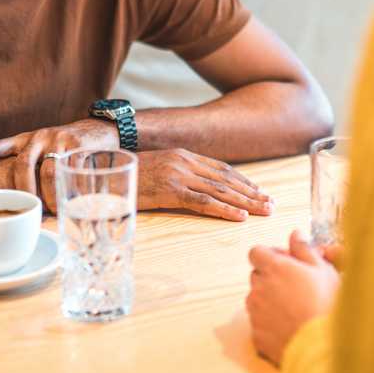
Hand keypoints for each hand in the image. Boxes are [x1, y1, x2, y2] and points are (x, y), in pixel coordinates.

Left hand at [0, 119, 117, 210]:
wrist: (98, 131)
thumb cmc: (63, 150)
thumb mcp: (42, 152)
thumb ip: (27, 170)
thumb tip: (10, 205)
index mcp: (23, 140)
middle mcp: (37, 137)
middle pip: (22, 164)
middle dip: (23, 192)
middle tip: (26, 211)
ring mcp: (58, 138)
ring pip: (48, 172)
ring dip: (49, 196)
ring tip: (52, 212)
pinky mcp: (77, 143)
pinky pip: (70, 171)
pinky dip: (69, 190)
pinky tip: (71, 201)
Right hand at [137, 148, 273, 220]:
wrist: (102, 171)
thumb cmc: (125, 175)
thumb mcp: (154, 171)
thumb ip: (175, 176)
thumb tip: (190, 189)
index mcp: (183, 155)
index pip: (222, 169)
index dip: (243, 182)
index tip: (259, 192)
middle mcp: (184, 162)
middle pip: (227, 179)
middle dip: (251, 193)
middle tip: (271, 204)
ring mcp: (178, 175)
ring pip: (220, 190)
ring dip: (245, 202)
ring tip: (263, 211)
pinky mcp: (170, 191)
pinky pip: (203, 202)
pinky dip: (224, 210)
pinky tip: (239, 217)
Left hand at [246, 230, 339, 364]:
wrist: (321, 345)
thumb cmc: (325, 304)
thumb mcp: (322, 270)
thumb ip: (304, 249)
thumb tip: (295, 234)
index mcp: (274, 268)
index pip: (256, 252)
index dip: (270, 256)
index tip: (285, 263)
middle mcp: (259, 288)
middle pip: (256, 276)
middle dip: (271, 278)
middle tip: (295, 286)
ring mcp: (255, 313)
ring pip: (256, 300)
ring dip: (269, 300)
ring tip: (295, 308)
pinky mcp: (257, 335)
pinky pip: (259, 324)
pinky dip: (270, 323)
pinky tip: (290, 326)